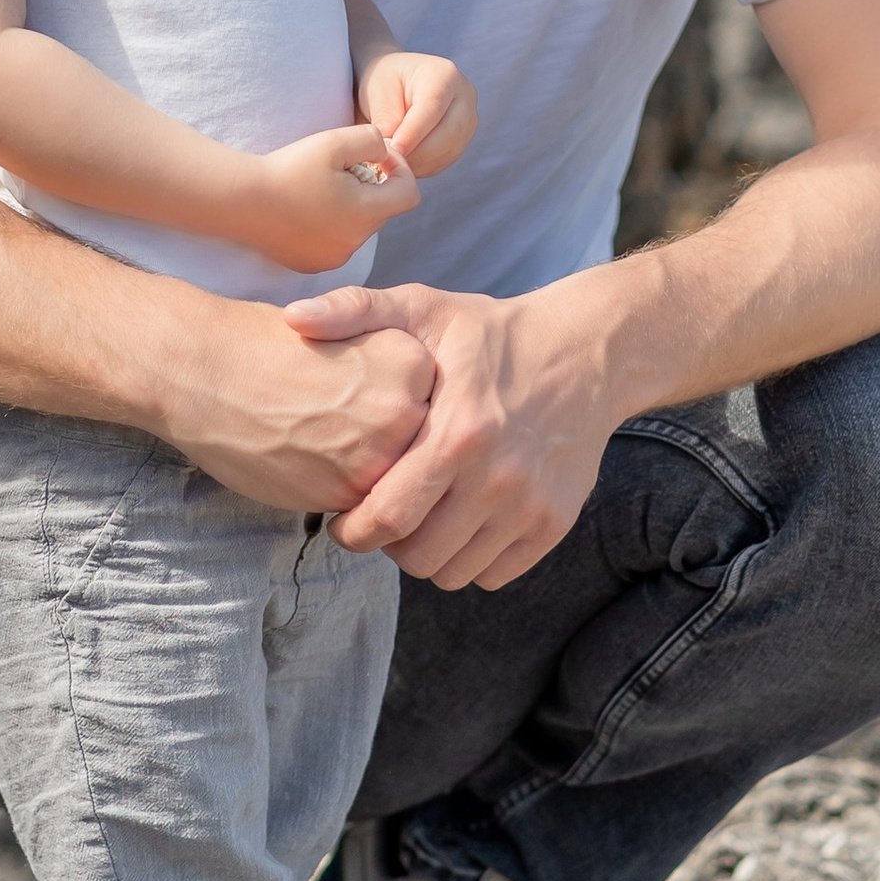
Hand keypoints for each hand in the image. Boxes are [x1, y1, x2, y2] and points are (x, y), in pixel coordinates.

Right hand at [168, 295, 438, 510]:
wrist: (202, 370)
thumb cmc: (265, 345)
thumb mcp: (346, 336)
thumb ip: (391, 377)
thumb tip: (422, 424)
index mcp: (412, 358)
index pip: (434, 405)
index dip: (399, 410)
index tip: (365, 402)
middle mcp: (406, 407)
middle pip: (421, 448)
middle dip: (391, 448)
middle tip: (343, 430)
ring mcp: (379, 455)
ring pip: (396, 483)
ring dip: (370, 476)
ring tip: (323, 447)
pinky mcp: (346, 493)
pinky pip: (363, 508)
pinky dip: (340, 495)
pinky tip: (305, 464)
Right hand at [245, 124, 421, 274]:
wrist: (240, 201)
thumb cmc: (288, 169)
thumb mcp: (335, 141)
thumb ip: (372, 139)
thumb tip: (386, 149)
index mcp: (366, 214)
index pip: (409, 194)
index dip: (400, 169)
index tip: (375, 155)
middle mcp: (355, 242)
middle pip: (382, 211)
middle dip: (372, 186)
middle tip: (342, 167)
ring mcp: (332, 257)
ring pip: (357, 228)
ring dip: (350, 206)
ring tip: (319, 187)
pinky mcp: (311, 264)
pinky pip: (334, 243)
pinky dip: (329, 225)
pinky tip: (303, 208)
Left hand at [280, 274, 618, 589]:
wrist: (586, 351)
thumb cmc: (492, 333)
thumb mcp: (424, 306)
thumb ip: (355, 311)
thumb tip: (293, 318)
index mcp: (458, 433)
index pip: (388, 518)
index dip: (352, 530)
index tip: (341, 516)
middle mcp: (498, 479)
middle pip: (417, 556)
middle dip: (384, 545)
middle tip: (376, 518)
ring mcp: (530, 506)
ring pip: (454, 573)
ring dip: (426, 555)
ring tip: (416, 520)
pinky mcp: (554, 523)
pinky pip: (494, 574)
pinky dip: (469, 561)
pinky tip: (457, 524)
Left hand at [357, 47, 476, 176]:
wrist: (399, 84)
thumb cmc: (387, 81)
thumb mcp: (378, 89)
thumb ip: (385, 116)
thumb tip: (391, 146)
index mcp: (444, 74)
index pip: (432, 109)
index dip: (412, 134)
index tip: (392, 151)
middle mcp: (464, 96)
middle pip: (449, 133)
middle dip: (418, 154)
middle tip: (391, 162)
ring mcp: (468, 119)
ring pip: (450, 150)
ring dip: (421, 163)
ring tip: (395, 163)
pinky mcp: (463, 139)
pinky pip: (447, 160)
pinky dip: (425, 167)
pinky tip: (406, 164)